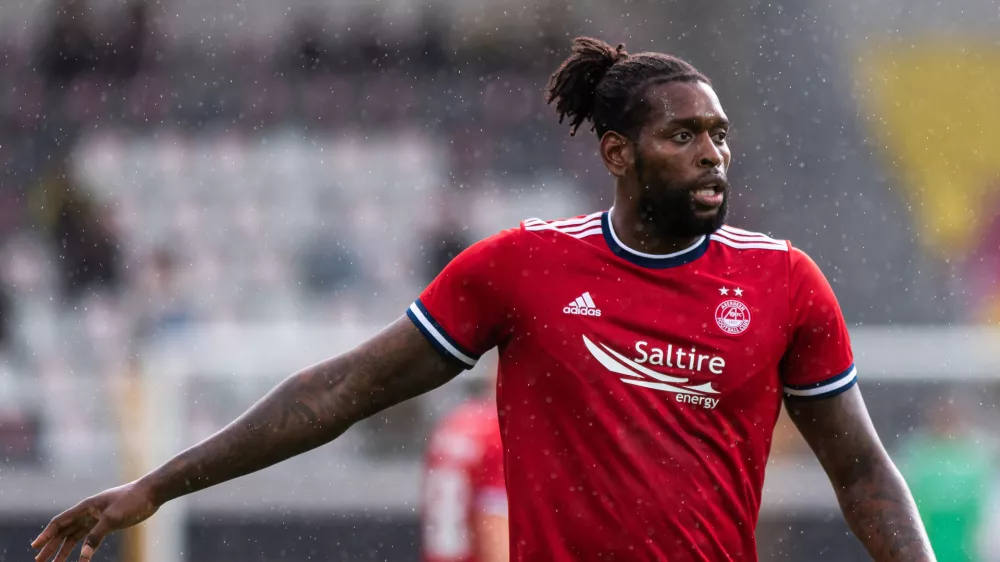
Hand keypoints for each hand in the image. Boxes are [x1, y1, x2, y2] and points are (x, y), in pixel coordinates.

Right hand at [31, 480, 158, 561]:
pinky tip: (79, 558)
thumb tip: (83, 556)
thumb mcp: (113, 519)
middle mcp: (88, 512)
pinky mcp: (107, 523)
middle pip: (64, 531)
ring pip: (74, 535)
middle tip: (39, 561)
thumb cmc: (132, 500)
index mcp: (86, 507)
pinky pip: (89, 537)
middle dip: (51, 546)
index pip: (59, 522)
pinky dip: (82, 547)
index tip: (35, 547)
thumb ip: (96, 536)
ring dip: (64, 549)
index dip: (46, 535)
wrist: (151, 493)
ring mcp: (96, 517)